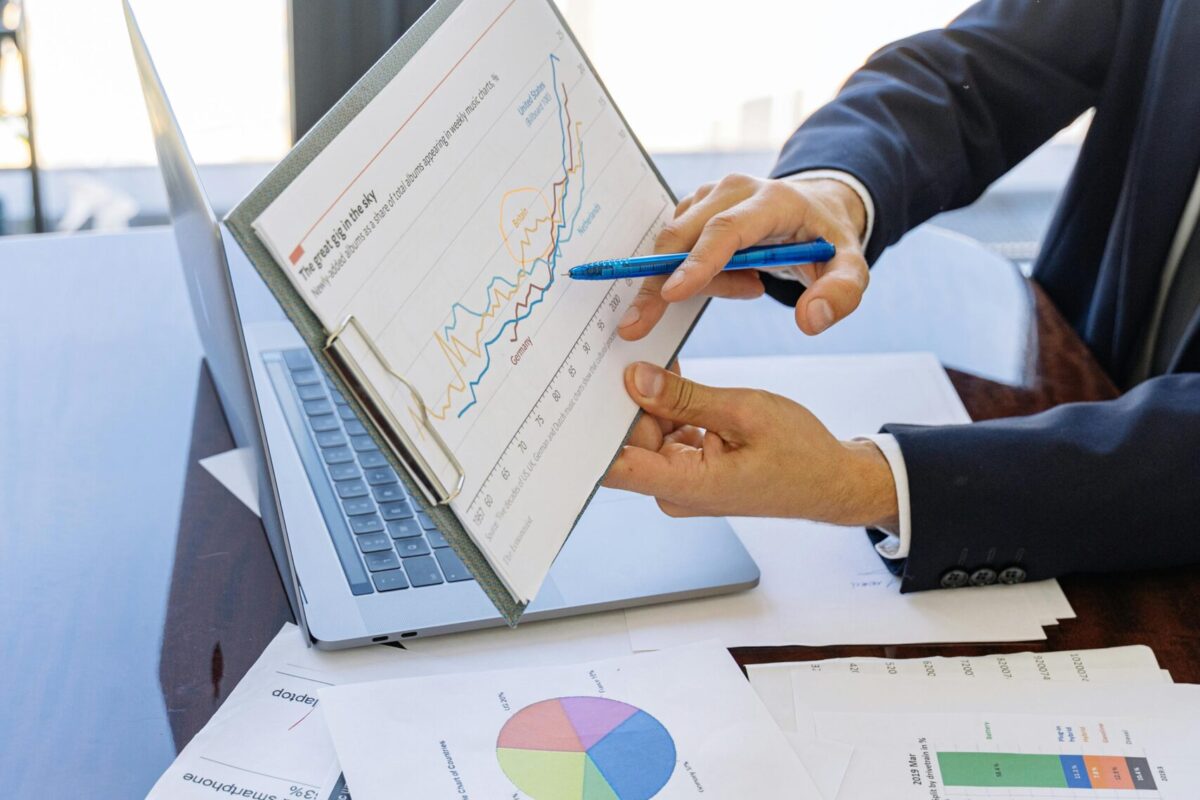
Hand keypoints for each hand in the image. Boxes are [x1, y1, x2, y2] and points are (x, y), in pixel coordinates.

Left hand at [604, 362, 898, 527]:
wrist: (830, 482)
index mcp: (687, 486)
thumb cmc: (800, 454)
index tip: (576, 396)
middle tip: (627, 354)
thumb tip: (636, 379)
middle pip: (628, 441)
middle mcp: (675, 490)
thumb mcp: (744, 411)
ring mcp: (681, 482)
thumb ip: (686, 398)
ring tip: (658, 364)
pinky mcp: (689, 471)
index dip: (590, 433)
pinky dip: (669, 410)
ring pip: (646, 434)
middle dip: (627, 400)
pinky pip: (664, 436)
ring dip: (652, 402)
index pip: (614, 467)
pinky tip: (677, 383)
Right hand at [617, 175, 867, 339]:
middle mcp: (734, 189)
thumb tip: (809, 320)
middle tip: (637, 325)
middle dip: (657, 282)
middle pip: (683, 236)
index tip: (670, 294)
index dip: (697, 262)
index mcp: (772, 200)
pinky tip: (737, 278)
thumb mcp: (851, 269)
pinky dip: (695, 274)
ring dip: (698, 281)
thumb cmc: (828, 242)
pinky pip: (677, 248)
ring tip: (750, 287)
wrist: (815, 210)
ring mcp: (709, 195)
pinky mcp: (695, 207)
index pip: (726, 230)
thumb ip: (841, 294)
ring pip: (677, 245)